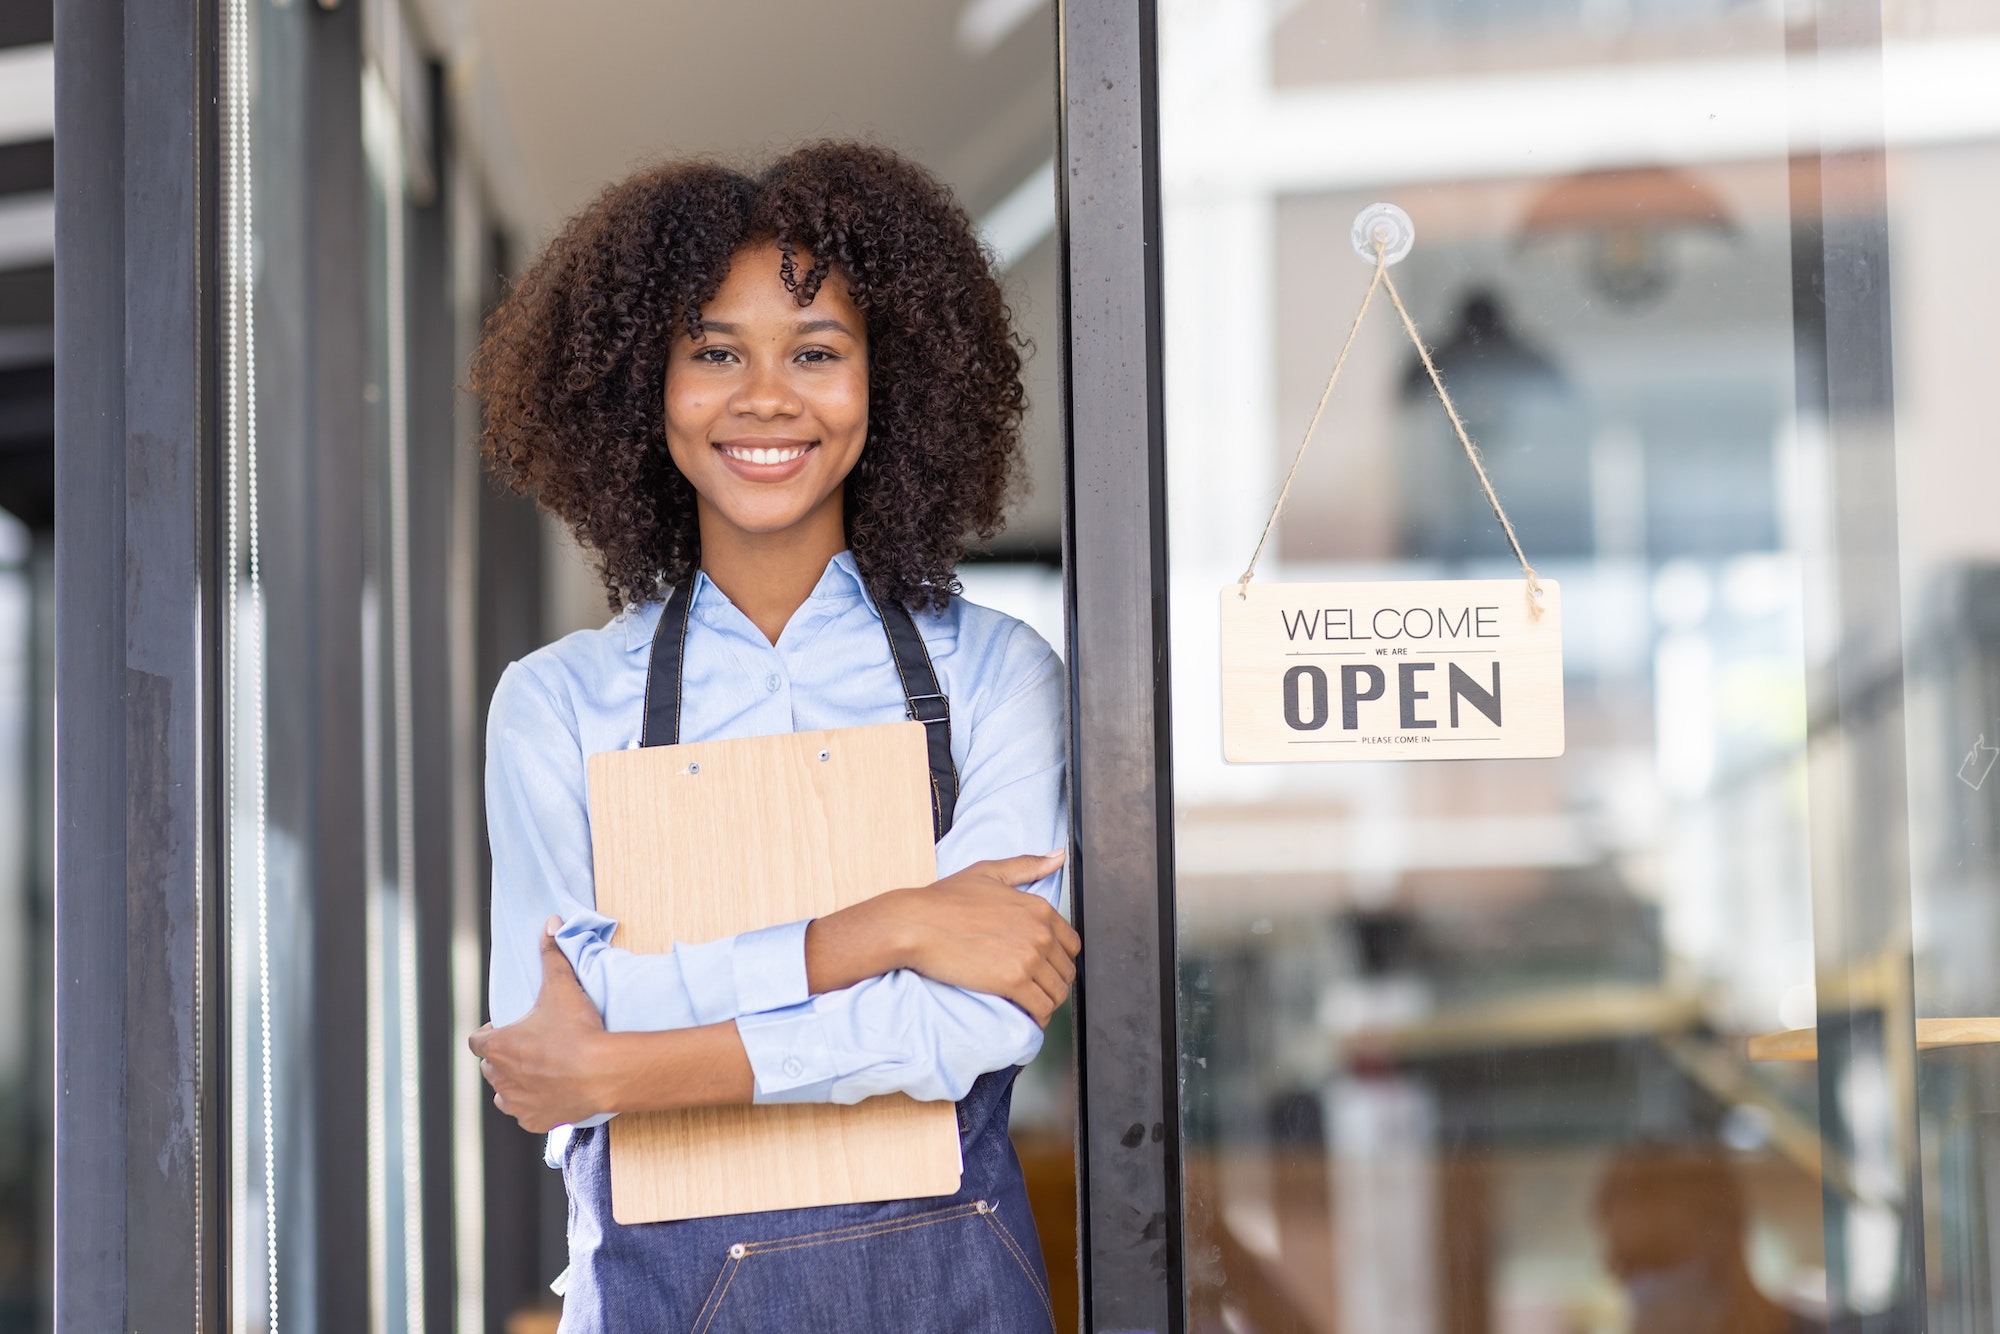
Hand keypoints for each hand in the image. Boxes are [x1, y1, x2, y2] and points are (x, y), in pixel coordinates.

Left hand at [469, 918, 611, 1133]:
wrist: (602, 1073)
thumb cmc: (577, 1030)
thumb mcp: (562, 985)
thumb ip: (552, 953)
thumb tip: (551, 923)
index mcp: (498, 1046)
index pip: (477, 1040)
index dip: (489, 1032)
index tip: (507, 1027)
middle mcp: (500, 1077)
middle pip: (489, 1067)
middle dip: (503, 1058)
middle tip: (529, 1046)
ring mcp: (516, 1102)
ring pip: (503, 1094)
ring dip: (514, 1084)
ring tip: (538, 1072)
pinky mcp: (535, 1121)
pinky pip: (525, 1115)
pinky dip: (534, 1106)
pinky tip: (552, 1094)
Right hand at [810, 852, 1078, 1024]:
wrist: (916, 924)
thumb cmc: (945, 899)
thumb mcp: (989, 873)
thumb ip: (1028, 865)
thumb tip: (1059, 856)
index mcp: (1039, 908)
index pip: (1071, 945)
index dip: (1058, 959)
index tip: (1043, 967)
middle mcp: (1040, 932)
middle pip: (1066, 971)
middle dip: (1053, 982)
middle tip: (1034, 988)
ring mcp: (1028, 957)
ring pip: (1057, 992)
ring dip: (1047, 1002)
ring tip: (1030, 1004)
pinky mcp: (1013, 981)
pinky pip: (1041, 1009)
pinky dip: (1038, 1017)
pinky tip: (1027, 1016)